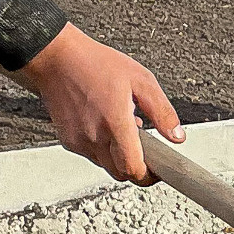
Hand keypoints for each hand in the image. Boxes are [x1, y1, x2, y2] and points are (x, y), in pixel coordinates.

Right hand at [9, 22, 182, 182]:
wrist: (56, 59)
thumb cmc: (95, 64)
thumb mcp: (140, 80)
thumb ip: (162, 112)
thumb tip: (177, 136)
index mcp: (114, 123)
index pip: (134, 169)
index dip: (150, 175)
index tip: (159, 169)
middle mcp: (94, 137)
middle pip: (121, 173)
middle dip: (135, 165)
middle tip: (145, 147)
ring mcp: (78, 141)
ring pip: (105, 165)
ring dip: (118, 156)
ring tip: (123, 128)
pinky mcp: (68, 140)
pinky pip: (91, 155)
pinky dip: (102, 148)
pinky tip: (106, 126)